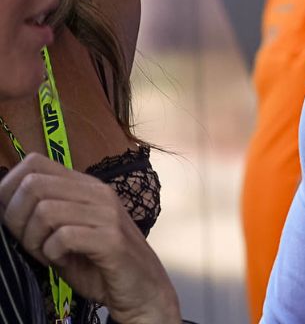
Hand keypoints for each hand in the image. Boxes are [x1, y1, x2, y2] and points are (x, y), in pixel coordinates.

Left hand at [0, 154, 181, 323]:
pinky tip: (62, 260)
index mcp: (85, 186)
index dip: (9, 188)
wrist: (142, 288)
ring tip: (46, 254)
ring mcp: (107, 214)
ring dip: (33, 239)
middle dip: (16, 219)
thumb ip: (44, 214)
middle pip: (33, 185)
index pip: (34, 163)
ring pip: (45, 210)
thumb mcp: (67, 232)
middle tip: (29, 242)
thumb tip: (3, 203)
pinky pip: (63, 237)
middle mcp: (97, 193)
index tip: (11, 217)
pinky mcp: (111, 239)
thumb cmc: (99, 263)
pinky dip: (52, 253)